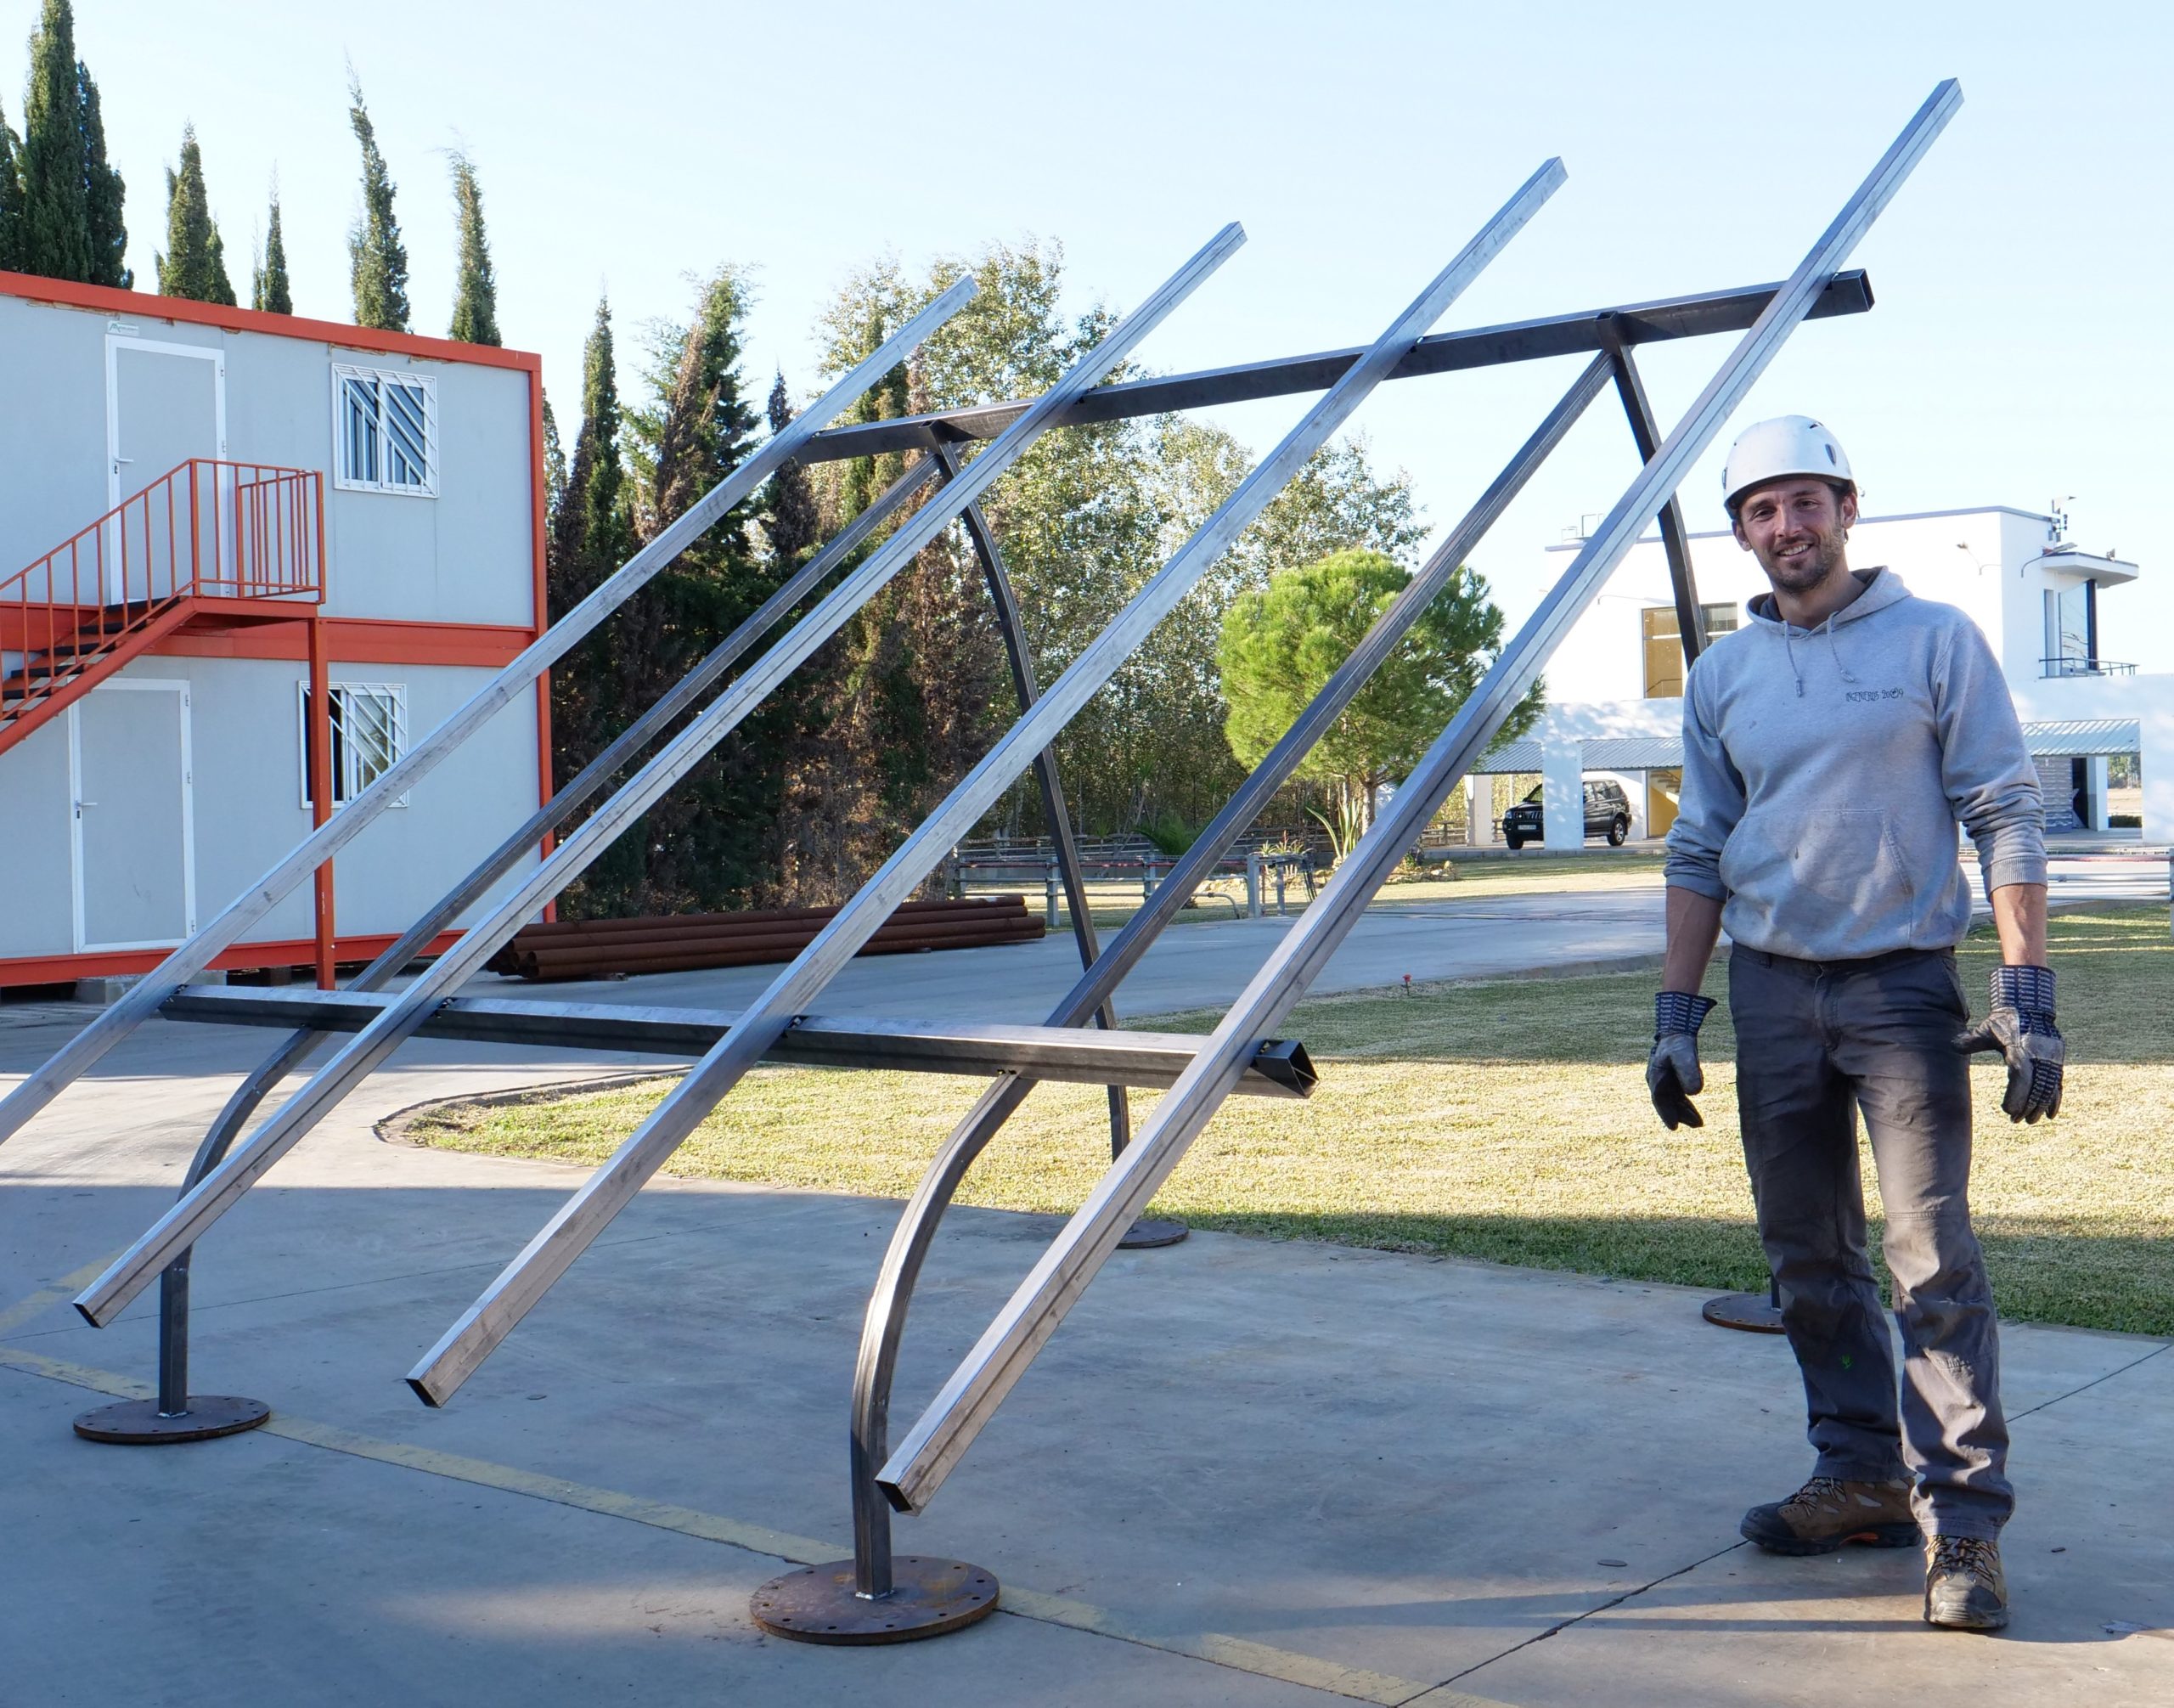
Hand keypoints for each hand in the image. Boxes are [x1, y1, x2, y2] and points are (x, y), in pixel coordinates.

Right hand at [1649, 990, 1716, 1130]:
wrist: (1677, 1029)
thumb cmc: (1678, 1042)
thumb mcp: (1684, 1055)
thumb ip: (1689, 1071)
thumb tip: (1695, 1092)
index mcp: (1655, 1076)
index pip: (1660, 1099)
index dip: (1667, 1113)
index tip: (1674, 1127)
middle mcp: (1656, 1080)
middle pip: (1667, 1102)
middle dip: (1680, 1115)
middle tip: (1697, 1125)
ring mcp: (1664, 1079)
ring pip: (1672, 1100)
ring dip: (1684, 1111)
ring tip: (1699, 1122)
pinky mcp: (1672, 1077)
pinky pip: (1677, 1094)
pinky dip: (1685, 1103)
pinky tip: (1693, 1108)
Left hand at [1956, 964, 2062, 1122]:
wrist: (2030, 1008)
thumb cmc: (2004, 1020)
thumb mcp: (1987, 1028)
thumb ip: (1972, 1040)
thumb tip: (1952, 1045)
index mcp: (2021, 1048)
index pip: (2020, 1076)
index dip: (2015, 1094)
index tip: (2006, 1110)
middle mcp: (2039, 1055)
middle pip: (2035, 1086)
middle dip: (2026, 1106)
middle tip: (2015, 1121)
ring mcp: (2050, 1058)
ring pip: (2048, 1087)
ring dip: (2039, 1106)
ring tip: (2029, 1121)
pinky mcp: (2057, 1061)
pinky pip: (2057, 1083)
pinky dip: (2054, 1099)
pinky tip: (2050, 1114)